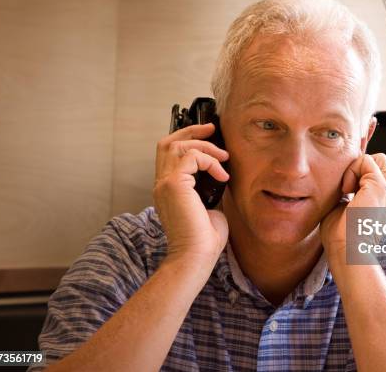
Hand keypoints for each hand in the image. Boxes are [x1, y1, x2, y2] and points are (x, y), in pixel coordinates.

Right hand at [153, 123, 229, 264]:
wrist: (196, 256)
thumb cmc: (203, 239)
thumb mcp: (209, 206)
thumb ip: (209, 187)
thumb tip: (220, 174)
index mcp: (167, 189)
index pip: (169, 154)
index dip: (187, 140)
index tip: (210, 136)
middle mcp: (161, 184)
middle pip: (167, 143)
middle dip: (191, 131)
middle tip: (213, 128)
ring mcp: (165, 183)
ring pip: (178, 146)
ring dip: (205, 146)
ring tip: (224, 156)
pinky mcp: (174, 185)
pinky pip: (192, 157)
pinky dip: (210, 161)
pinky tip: (222, 174)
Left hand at [321, 153, 385, 258]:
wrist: (346, 250)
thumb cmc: (340, 237)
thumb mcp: (347, 208)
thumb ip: (350, 193)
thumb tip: (341, 182)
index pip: (380, 173)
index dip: (361, 173)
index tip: (346, 190)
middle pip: (381, 162)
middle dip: (360, 168)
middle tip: (347, 188)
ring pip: (373, 159)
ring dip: (354, 170)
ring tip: (346, 191)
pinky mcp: (380, 187)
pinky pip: (365, 160)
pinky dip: (351, 170)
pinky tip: (345, 190)